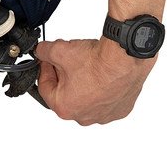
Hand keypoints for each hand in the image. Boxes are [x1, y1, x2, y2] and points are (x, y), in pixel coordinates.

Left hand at [35, 37, 155, 125]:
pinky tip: (101, 72)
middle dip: (63, 75)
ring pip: (85, 96)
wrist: (125, 59)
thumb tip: (41, 51)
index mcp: (65, 107)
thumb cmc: (97, 62)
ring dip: (82, 81)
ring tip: (86, 63)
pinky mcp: (120, 109)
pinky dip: (101, 86)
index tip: (47, 59)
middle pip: (65, 93)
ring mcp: (104, 115)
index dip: (44, 68)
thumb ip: (43, 51)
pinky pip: (105, 98)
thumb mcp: (58, 50)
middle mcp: (84, 117)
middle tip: (66, 59)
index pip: (45, 87)